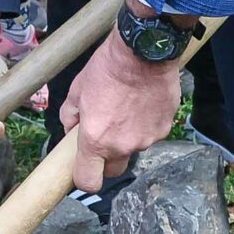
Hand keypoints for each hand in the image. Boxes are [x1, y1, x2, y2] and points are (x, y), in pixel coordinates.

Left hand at [58, 19, 184, 191]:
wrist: (142, 52)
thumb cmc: (107, 69)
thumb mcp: (76, 91)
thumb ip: (70, 117)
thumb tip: (71, 129)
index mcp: (96, 140)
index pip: (88, 181)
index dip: (84, 178)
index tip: (84, 167)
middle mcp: (122, 146)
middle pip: (113, 170)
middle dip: (107, 159)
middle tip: (104, 135)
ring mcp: (146, 139)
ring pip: (133, 148)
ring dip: (128, 137)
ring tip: (126, 109)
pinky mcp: (164, 129)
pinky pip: (151, 134)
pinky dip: (145, 124)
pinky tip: (141, 104)